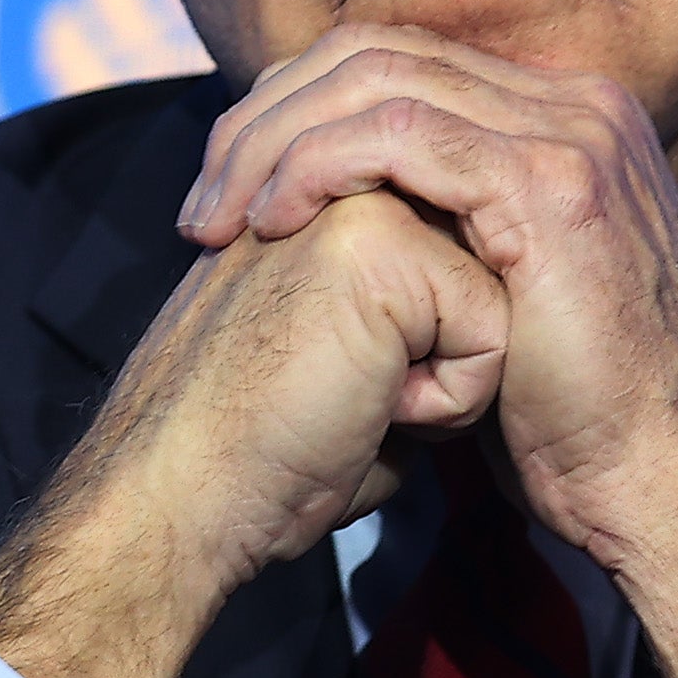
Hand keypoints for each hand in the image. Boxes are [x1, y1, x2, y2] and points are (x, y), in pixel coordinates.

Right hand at [0, 186, 505, 677]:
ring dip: (445, 377)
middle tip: (342, 396)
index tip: (333, 387)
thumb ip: (407, 317)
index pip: (456, 265)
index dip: (426, 352)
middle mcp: (339, 184)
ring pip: (494, 297)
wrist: (183, 492)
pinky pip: (491, 331)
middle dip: (441, 358)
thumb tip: (485, 319)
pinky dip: (448, 399)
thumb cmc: (258, 452)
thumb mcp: (340, 359)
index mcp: (322, 206)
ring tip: (354, 398)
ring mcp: (357, 201)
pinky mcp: (386, 245)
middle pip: (484, 273)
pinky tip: (368, 407)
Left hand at [184, 22, 677, 677]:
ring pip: (376, 78)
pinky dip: (317, 164)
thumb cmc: (578, 427)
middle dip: (269, 115)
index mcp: (569, 121)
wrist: (663, 487)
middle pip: (379, 51)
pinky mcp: (548, 181)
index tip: (232, 187)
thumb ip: (447, 236)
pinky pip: (396, 132)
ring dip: (275, 140)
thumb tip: (347, 219)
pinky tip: (273, 218)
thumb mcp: (501, 304)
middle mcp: (578, 106)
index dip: (300, 108)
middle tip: (203, 200)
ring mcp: (572, 135)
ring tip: (220, 214)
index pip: (403, 59)